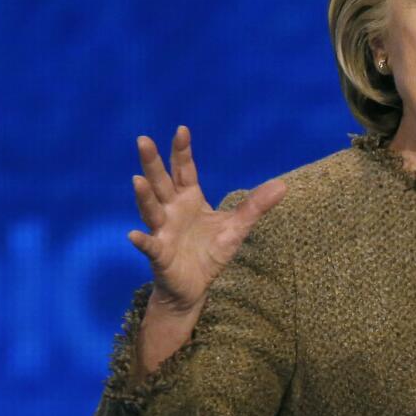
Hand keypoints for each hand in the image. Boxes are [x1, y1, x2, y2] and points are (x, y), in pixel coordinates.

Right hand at [128, 126, 286, 313]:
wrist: (194, 286)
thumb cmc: (210, 252)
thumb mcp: (237, 227)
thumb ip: (255, 206)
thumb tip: (282, 185)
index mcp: (189, 199)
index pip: (184, 171)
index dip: (182, 151)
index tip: (181, 129)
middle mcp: (171, 211)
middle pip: (160, 183)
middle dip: (152, 163)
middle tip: (143, 140)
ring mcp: (163, 231)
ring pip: (151, 210)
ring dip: (143, 196)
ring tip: (137, 180)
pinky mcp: (160, 255)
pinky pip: (150, 246)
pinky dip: (142, 241)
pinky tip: (133, 236)